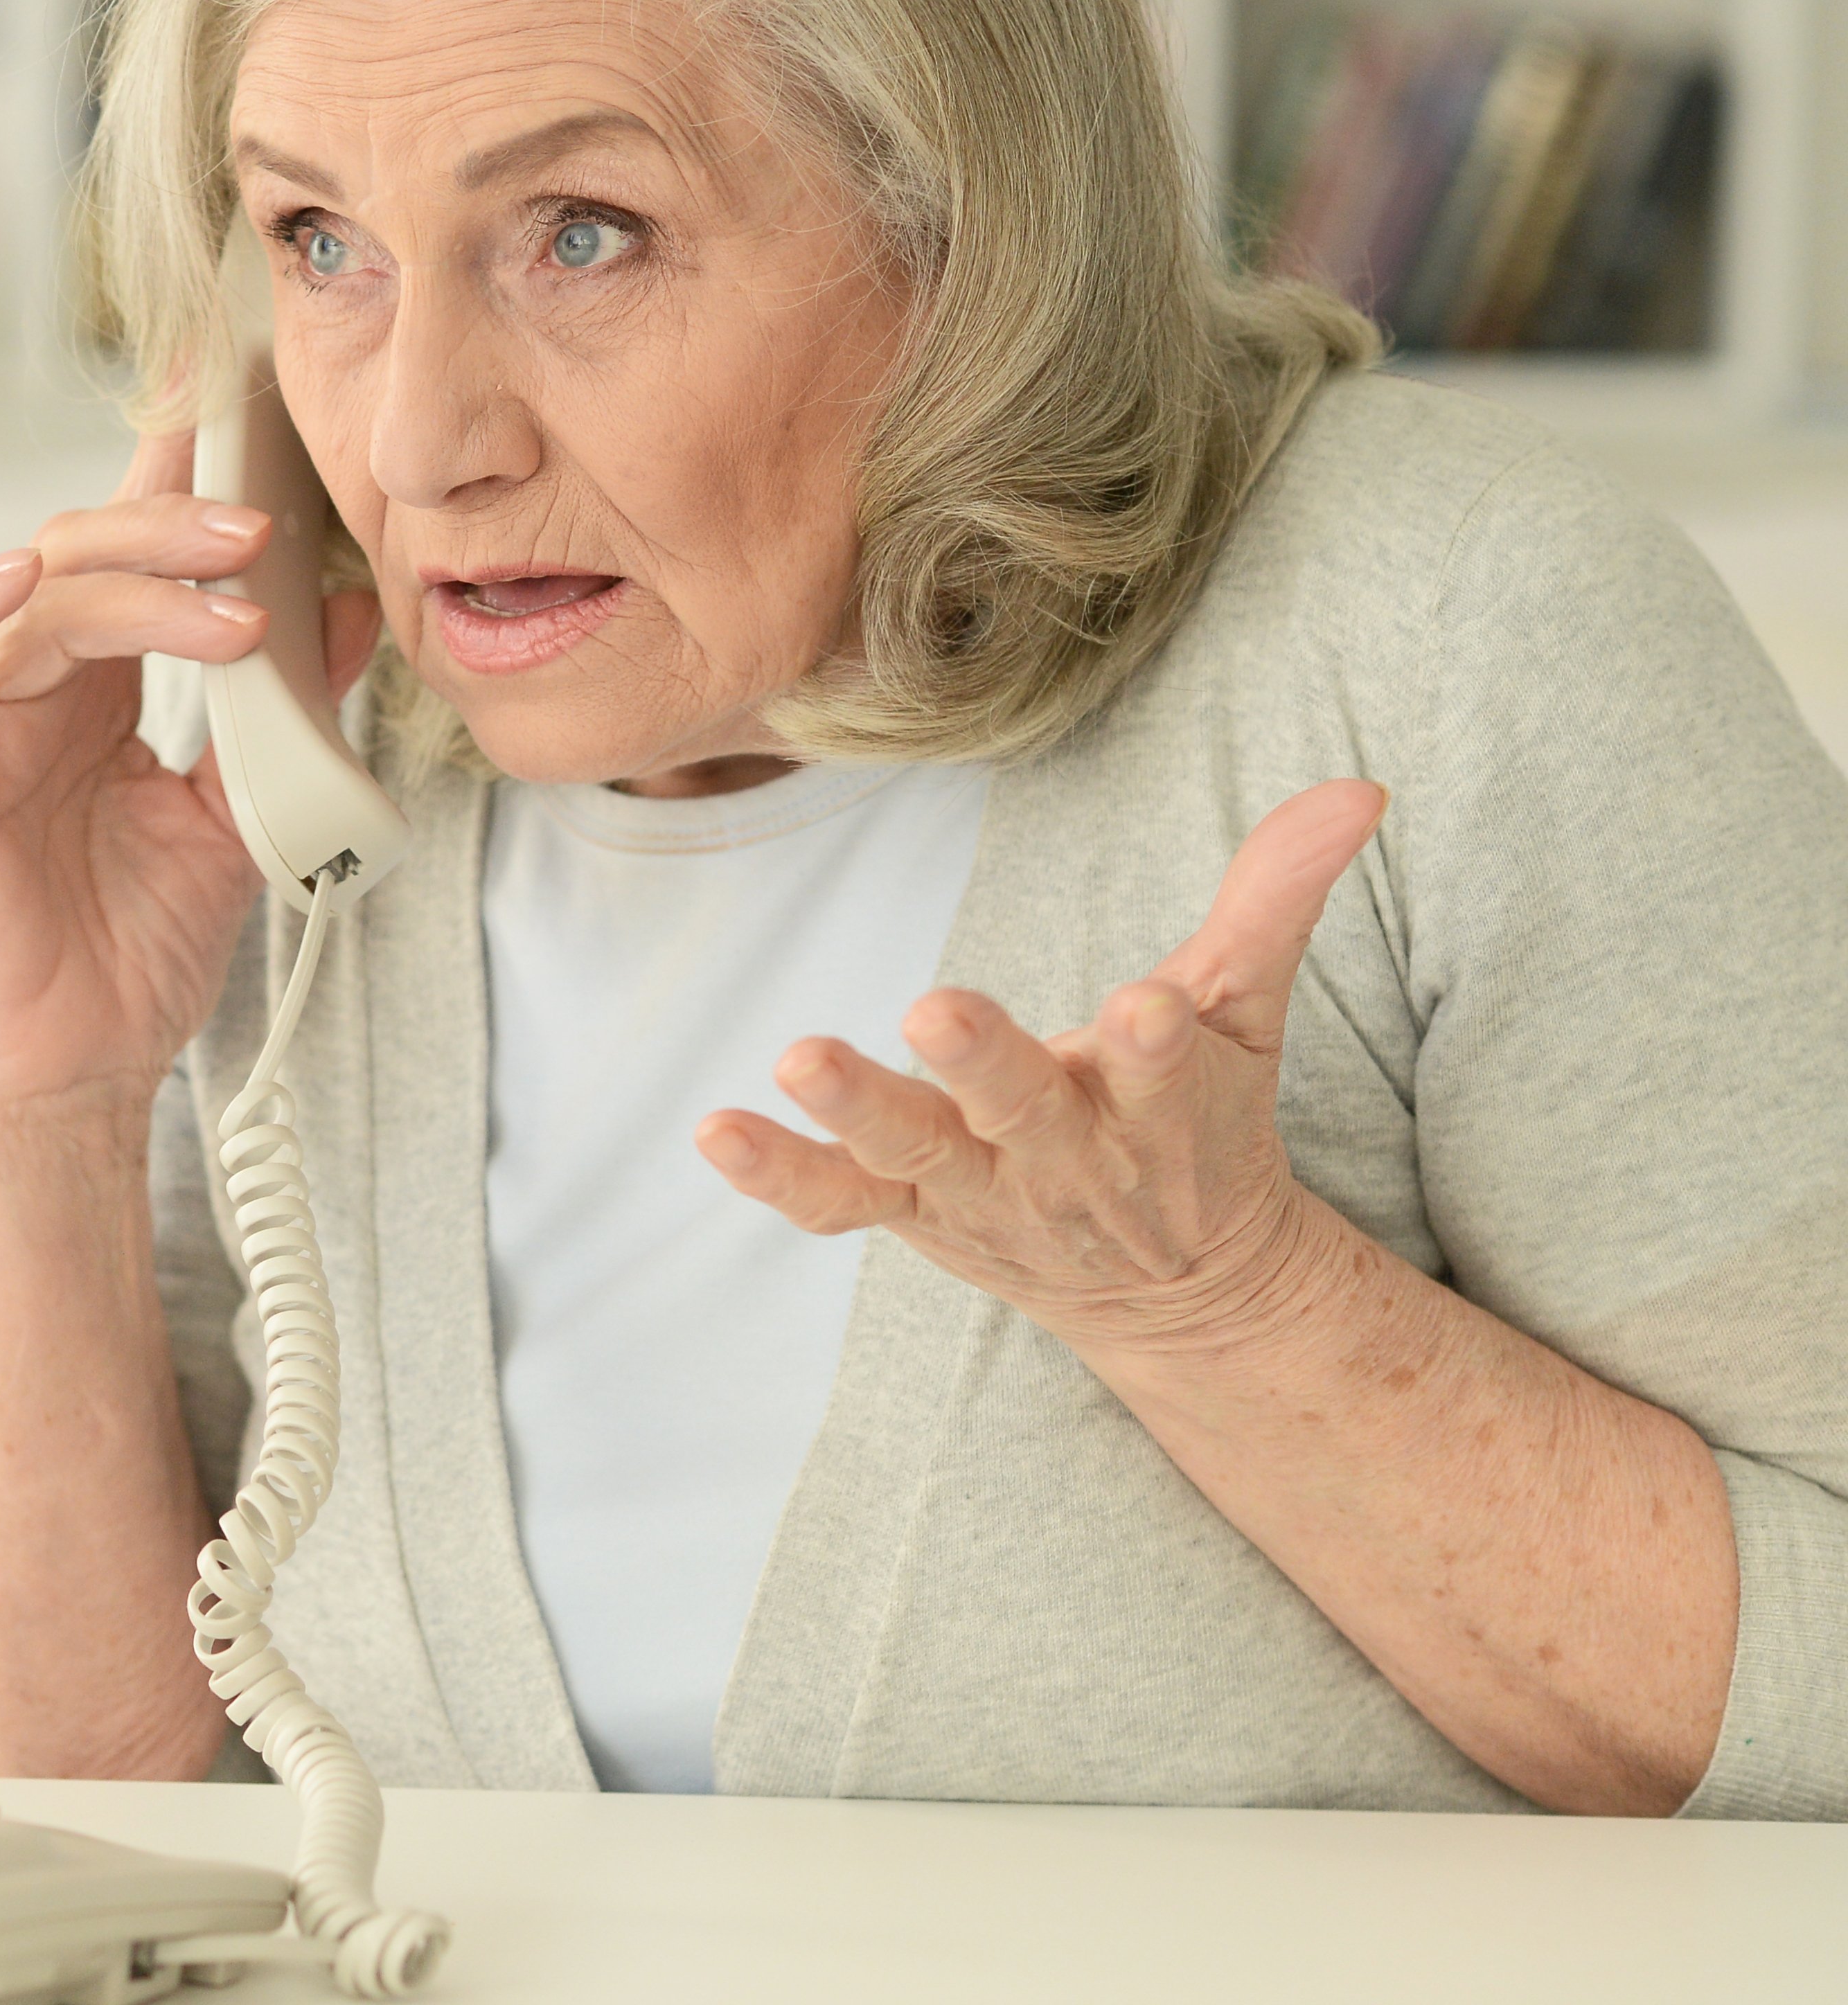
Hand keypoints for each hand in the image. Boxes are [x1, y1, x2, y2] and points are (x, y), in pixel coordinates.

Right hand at [0, 432, 381, 1122]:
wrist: (83, 1075)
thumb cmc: (139, 955)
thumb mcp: (242, 815)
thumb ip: (285, 716)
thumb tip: (348, 613)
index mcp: (97, 687)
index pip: (130, 548)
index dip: (171, 466)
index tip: (240, 397)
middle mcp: (33, 688)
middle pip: (84, 549)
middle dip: (176, 524)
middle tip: (264, 530)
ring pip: (36, 594)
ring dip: (137, 578)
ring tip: (235, 596)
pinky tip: (19, 578)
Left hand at [697, 780, 1387, 1354]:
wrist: (1179, 1286)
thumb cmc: (1205, 1118)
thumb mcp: (1250, 1011)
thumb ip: (1279, 898)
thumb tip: (1358, 787)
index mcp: (1161, 1109)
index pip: (1169, 1075)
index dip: (1159, 1045)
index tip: (1150, 1008)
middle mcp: (1068, 1159)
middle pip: (1027, 1114)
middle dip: (987, 1066)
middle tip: (936, 1008)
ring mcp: (981, 1195)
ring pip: (917, 1155)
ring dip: (858, 1110)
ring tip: (798, 1057)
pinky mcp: (912, 1215)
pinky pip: (838, 1204)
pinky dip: (780, 1174)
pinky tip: (716, 1131)